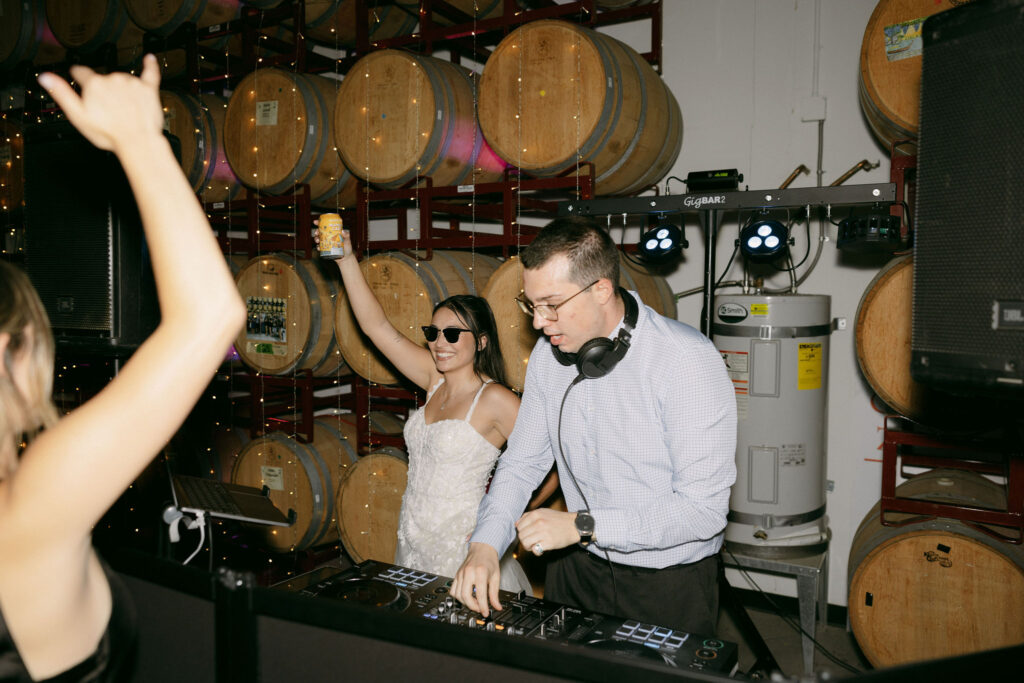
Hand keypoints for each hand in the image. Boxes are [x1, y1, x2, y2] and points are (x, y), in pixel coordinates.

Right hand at [37, 54, 163, 154]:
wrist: (137, 141)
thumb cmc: (108, 133)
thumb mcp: (77, 115)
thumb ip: (61, 93)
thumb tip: (45, 77)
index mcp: (94, 83)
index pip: (81, 73)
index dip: (79, 77)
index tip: (78, 77)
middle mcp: (112, 79)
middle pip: (103, 79)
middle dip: (103, 92)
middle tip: (107, 110)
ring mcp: (131, 83)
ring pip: (122, 81)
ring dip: (121, 91)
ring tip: (123, 110)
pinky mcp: (148, 89)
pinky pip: (150, 73)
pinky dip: (150, 65)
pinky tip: (149, 59)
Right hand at [312, 223, 354, 262]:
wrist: (346, 258)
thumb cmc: (347, 247)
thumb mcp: (348, 240)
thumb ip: (346, 235)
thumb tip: (343, 231)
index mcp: (333, 232)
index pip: (325, 226)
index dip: (319, 223)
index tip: (315, 222)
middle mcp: (328, 237)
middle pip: (320, 232)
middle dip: (316, 232)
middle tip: (317, 233)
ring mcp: (326, 243)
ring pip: (318, 239)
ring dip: (316, 239)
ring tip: (317, 240)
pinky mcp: (325, 249)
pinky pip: (319, 247)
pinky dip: (318, 247)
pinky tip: (318, 248)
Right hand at [451, 543, 501, 616]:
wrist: (482, 548)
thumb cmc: (489, 561)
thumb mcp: (496, 577)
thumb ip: (495, 594)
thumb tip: (497, 607)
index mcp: (480, 572)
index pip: (480, 594)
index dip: (483, 607)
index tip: (486, 613)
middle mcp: (469, 572)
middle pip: (466, 596)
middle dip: (473, 606)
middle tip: (480, 608)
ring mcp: (461, 573)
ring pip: (458, 594)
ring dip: (465, 602)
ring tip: (474, 603)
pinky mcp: (457, 574)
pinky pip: (453, 590)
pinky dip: (458, 596)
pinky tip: (466, 597)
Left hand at [516, 508, 579, 555]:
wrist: (575, 525)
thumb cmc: (558, 519)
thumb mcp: (543, 512)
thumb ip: (529, 516)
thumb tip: (516, 524)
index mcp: (536, 514)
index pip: (519, 526)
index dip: (522, 532)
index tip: (528, 534)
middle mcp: (538, 522)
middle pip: (521, 536)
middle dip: (525, 540)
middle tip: (532, 541)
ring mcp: (543, 532)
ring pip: (525, 543)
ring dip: (529, 547)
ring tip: (536, 545)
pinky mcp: (549, 542)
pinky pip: (535, 550)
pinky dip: (537, 551)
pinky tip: (542, 548)